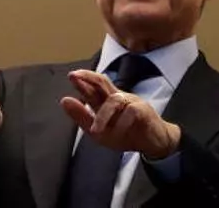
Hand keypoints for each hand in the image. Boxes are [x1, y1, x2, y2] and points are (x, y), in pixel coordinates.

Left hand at [60, 70, 180, 159]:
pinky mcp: (144, 110)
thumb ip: (82, 117)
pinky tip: (118, 134)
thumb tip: (64, 100)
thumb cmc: (126, 134)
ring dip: (103, 116)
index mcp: (106, 101)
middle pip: (103, 81)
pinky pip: (131, 112)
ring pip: (114, 100)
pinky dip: (122, 124)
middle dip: (88, 78)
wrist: (154, 144)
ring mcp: (131, 101)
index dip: (83, 79)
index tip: (71, 75)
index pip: (93, 86)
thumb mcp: (99, 132)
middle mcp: (118, 97)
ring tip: (95, 131)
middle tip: (74, 76)